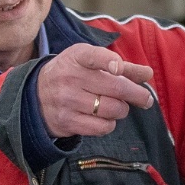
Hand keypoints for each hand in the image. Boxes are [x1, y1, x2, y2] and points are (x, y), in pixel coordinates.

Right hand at [36, 43, 155, 138]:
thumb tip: (148, 73)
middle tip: (146, 99)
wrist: (36, 96)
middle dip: (137, 95)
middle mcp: (70, 78)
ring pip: (112, 109)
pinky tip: (104, 118)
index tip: (118, 68)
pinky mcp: (67, 122)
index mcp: (77, 57)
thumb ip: (122, 67)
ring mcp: (67, 101)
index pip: (93, 57)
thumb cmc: (72, 74)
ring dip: (121, 110)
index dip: (108, 62)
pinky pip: (102, 127)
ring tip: (116, 106)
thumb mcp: (91, 62)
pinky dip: (110, 124)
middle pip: (115, 88)